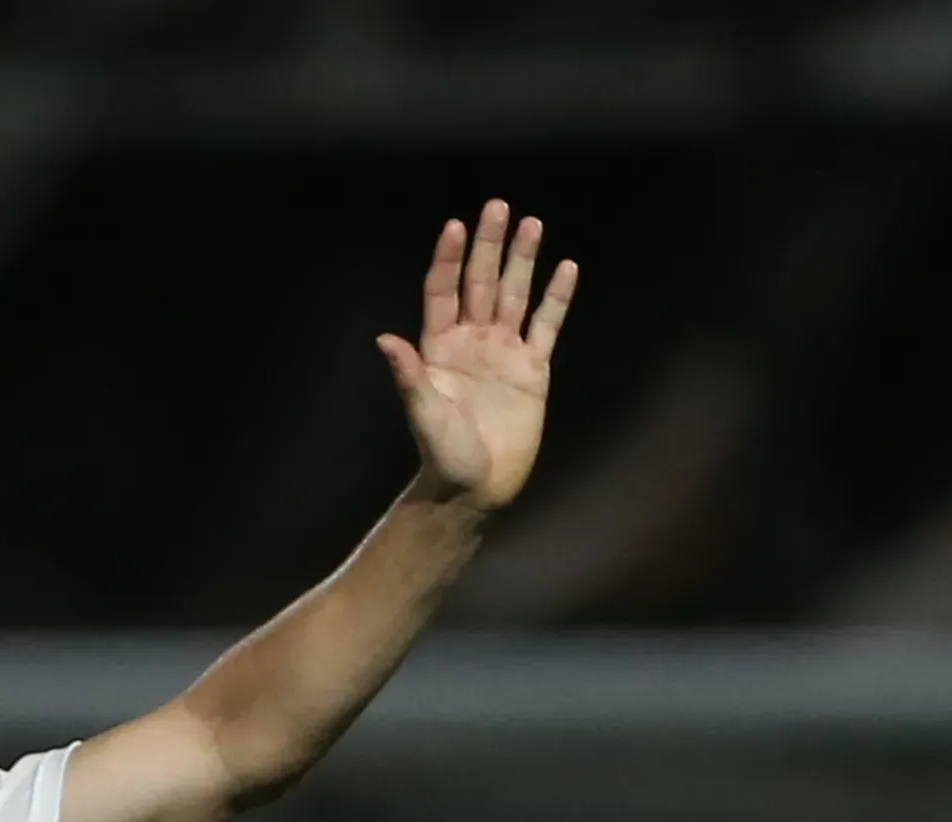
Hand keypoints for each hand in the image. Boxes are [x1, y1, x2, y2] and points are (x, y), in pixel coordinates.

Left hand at [376, 199, 576, 512]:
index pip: (443, 292)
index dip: (448, 260)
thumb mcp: (423, 414)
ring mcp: (504, 352)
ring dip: (523, 261)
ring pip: (515, 296)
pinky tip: (566, 268)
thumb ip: (408, 376)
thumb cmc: (443, 453)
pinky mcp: (533, 368)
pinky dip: (557, 298)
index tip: (455, 226)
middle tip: (498, 206)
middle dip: (488, 245)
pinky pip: (547, 325)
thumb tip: (385, 340)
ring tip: (533, 223)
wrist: (477, 485)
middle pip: (481, 283)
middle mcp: (472, 341)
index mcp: (439, 348)